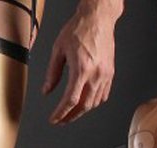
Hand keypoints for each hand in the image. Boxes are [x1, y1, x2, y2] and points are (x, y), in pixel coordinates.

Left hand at [42, 2, 115, 124]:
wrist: (98, 18)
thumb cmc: (80, 29)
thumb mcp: (58, 49)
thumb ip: (52, 73)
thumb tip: (46, 91)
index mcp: (81, 68)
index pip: (70, 100)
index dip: (61, 113)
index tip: (54, 119)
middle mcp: (95, 74)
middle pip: (83, 106)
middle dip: (70, 117)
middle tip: (61, 121)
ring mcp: (105, 75)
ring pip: (94, 103)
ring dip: (81, 111)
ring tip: (71, 114)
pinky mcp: (110, 74)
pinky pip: (103, 96)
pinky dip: (93, 103)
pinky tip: (85, 103)